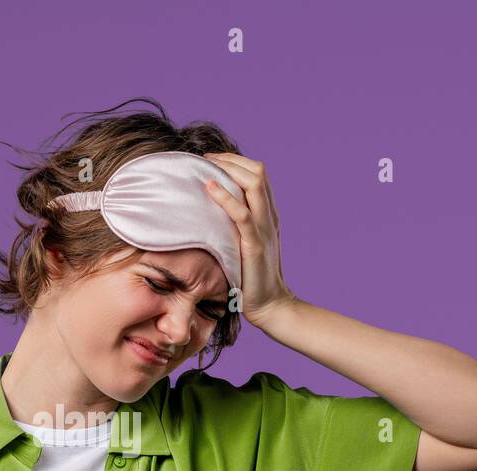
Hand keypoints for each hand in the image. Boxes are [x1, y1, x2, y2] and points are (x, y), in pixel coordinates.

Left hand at [200, 152, 298, 329]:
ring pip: (254, 184)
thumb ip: (235, 228)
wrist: (270, 305)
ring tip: (206, 166)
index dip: (235, 161)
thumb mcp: (243, 246)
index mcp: (268, 215)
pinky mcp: (255, 245)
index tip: (212, 160)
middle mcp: (269, 216)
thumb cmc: (251, 279)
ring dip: (228, 170)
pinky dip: (226, 197)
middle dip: (230, 159)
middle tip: (206, 159)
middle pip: (257, 172)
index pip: (257, 174)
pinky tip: (209, 188)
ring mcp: (264, 229)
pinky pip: (242, 214)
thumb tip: (209, 216)